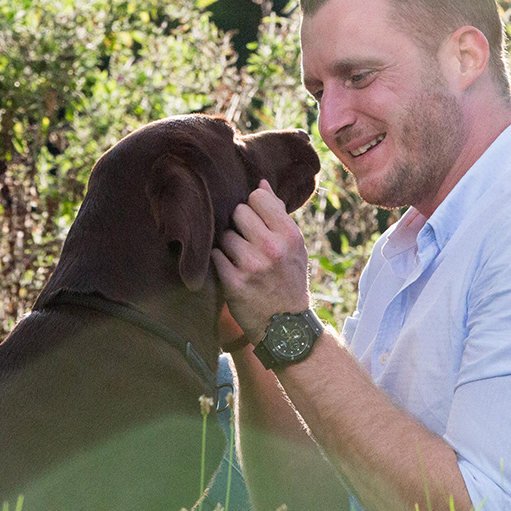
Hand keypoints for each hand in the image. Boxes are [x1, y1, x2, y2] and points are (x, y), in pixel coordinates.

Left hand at [212, 180, 310, 340]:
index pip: (258, 197)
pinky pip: (215, 257)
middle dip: (239, 224)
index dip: (253, 206)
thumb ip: (277, 214)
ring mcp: (252, 266)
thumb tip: (261, 183)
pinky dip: (220, 262)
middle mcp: (272, 247)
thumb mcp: (294, 246)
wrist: (287, 326)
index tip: (255, 220)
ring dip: (228, 245)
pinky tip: (230, 270)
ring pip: (225, 235)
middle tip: (246, 240)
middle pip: (238, 212)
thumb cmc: (289, 279)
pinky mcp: (234, 283)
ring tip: (239, 258)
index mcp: (289, 234)